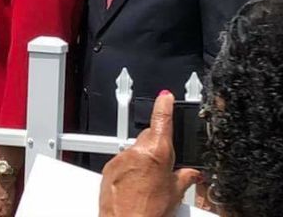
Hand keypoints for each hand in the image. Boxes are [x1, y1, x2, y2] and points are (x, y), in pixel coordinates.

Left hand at [99, 92, 201, 216]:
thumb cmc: (150, 212)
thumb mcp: (175, 194)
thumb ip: (185, 178)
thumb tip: (192, 173)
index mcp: (156, 152)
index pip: (161, 120)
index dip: (164, 105)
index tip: (165, 96)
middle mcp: (136, 151)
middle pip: (148, 137)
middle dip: (157, 145)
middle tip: (164, 165)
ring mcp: (121, 159)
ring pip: (135, 150)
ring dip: (143, 160)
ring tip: (149, 182)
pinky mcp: (109, 168)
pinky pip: (123, 162)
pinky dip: (130, 169)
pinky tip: (137, 185)